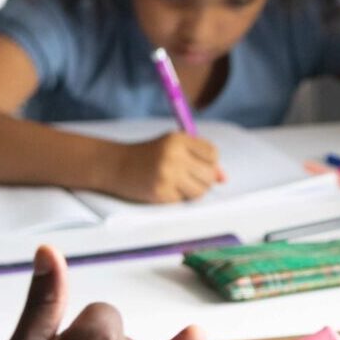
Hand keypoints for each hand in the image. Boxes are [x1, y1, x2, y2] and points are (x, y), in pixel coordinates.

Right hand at [108, 131, 224, 202]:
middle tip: (188, 178)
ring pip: (199, 191)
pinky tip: (164, 189)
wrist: (116, 165)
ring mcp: (167, 175)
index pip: (213, 154)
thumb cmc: (149, 155)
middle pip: (209, 175)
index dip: (210, 162)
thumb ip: (200, 158)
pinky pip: (183, 201)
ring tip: (178, 184)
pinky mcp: (160, 192)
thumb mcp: (173, 147)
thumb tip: (223, 179)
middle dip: (203, 180)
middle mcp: (173, 155)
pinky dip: (177, 198)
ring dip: (192, 192)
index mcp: (178, 139)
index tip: (198, 164)